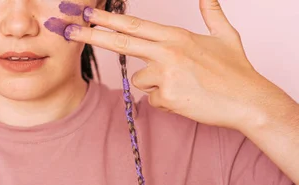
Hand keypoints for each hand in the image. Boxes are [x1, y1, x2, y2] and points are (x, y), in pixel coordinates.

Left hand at [65, 0, 296, 129]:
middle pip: (121, 42)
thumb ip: (211, 14)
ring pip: (141, 79)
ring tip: (185, 85)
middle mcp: (167, 52)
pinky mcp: (166, 96)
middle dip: (91, 35)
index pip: (134, 25)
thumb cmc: (236, 71)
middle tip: (68, 29)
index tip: (86, 14)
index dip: (107, 20)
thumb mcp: (225, 36)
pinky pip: (154, 100)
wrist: (249, 101)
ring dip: (157, 84)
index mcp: (176, 36)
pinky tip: (186, 98)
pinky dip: (166, 101)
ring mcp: (165, 74)